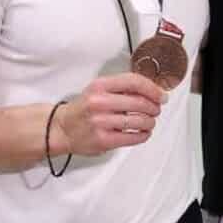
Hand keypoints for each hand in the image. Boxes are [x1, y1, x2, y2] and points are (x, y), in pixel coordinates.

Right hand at [51, 73, 167, 155]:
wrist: (61, 128)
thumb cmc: (84, 108)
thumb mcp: (99, 89)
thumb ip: (122, 87)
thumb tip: (153, 91)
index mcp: (100, 86)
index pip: (134, 82)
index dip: (153, 89)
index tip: (161, 95)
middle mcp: (99, 102)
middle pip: (140, 103)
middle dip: (154, 107)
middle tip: (156, 110)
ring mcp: (101, 122)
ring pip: (140, 121)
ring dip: (150, 122)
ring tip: (149, 122)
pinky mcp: (103, 140)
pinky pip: (133, 137)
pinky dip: (144, 135)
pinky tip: (143, 132)